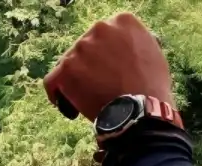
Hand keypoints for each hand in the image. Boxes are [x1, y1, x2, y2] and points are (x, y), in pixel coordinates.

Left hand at [44, 13, 173, 121]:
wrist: (140, 108)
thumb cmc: (149, 85)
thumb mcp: (149, 51)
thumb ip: (129, 43)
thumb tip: (117, 47)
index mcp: (122, 21)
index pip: (102, 35)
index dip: (103, 54)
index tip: (108, 69)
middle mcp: (99, 29)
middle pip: (83, 48)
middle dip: (88, 66)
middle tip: (98, 84)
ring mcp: (80, 47)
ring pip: (67, 64)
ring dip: (74, 80)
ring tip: (89, 97)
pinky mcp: (66, 68)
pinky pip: (52, 80)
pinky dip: (56, 93)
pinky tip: (69, 106)